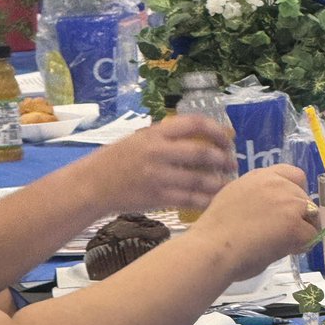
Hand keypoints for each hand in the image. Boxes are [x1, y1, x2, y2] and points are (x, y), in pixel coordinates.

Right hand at [88, 114, 237, 213]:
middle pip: (201, 153)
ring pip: (200, 180)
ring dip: (219, 182)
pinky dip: (206, 200)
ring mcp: (158, 177)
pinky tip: (214, 200)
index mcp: (154, 134)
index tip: (226, 138)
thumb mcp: (138, 139)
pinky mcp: (157, 198)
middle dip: (223, 159)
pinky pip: (190, 200)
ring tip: (227, 183)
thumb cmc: (115, 161)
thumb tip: (198, 138)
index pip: (193, 123)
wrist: (92, 185)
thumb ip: (164, 138)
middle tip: (232, 163)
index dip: (216, 129)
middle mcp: (158, 153)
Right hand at [190, 164, 318, 281]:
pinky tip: (283, 251)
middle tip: (280, 233)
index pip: (294, 174)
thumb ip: (256, 197)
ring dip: (301, 230)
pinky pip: (311, 235)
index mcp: (259, 176)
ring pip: (312, 216)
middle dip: (298, 215)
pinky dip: (301, 246)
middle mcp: (276, 183)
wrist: (212, 248)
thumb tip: (269, 210)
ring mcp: (288, 201)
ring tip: (279, 244)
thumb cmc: (214, 232)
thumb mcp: (234, 199)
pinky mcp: (295, 223)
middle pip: (304, 197)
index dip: (295, 192)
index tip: (286, 209)